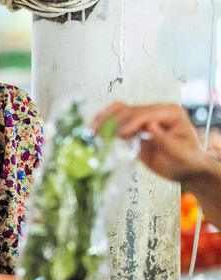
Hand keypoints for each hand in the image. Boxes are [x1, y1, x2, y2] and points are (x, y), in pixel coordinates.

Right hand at [92, 102, 215, 185]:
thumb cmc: (187, 162)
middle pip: (129, 110)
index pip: (146, 113)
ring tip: (92, 130)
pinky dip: (105, 125)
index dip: (132, 121)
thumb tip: (150, 125)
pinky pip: (116, 121)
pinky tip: (94, 131)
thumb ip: (165, 139)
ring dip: (104, 119)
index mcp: (170, 112)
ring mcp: (143, 117)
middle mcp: (156, 111)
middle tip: (101, 134)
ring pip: (120, 111)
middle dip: (114, 121)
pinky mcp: (134, 127)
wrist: (186, 169)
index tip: (122, 134)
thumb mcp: (180, 153)